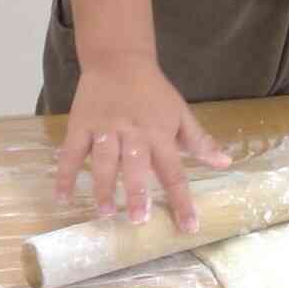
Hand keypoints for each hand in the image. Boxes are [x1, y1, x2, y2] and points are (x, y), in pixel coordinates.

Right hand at [53, 55, 230, 232]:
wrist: (119, 59)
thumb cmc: (153, 92)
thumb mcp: (180, 113)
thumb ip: (200, 141)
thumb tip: (226, 163)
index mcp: (159, 133)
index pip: (174, 171)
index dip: (182, 200)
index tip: (189, 228)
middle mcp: (133, 132)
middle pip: (136, 165)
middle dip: (137, 192)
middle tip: (138, 220)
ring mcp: (104, 128)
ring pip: (104, 159)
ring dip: (103, 186)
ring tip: (105, 213)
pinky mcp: (81, 124)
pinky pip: (71, 152)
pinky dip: (65, 174)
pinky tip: (62, 197)